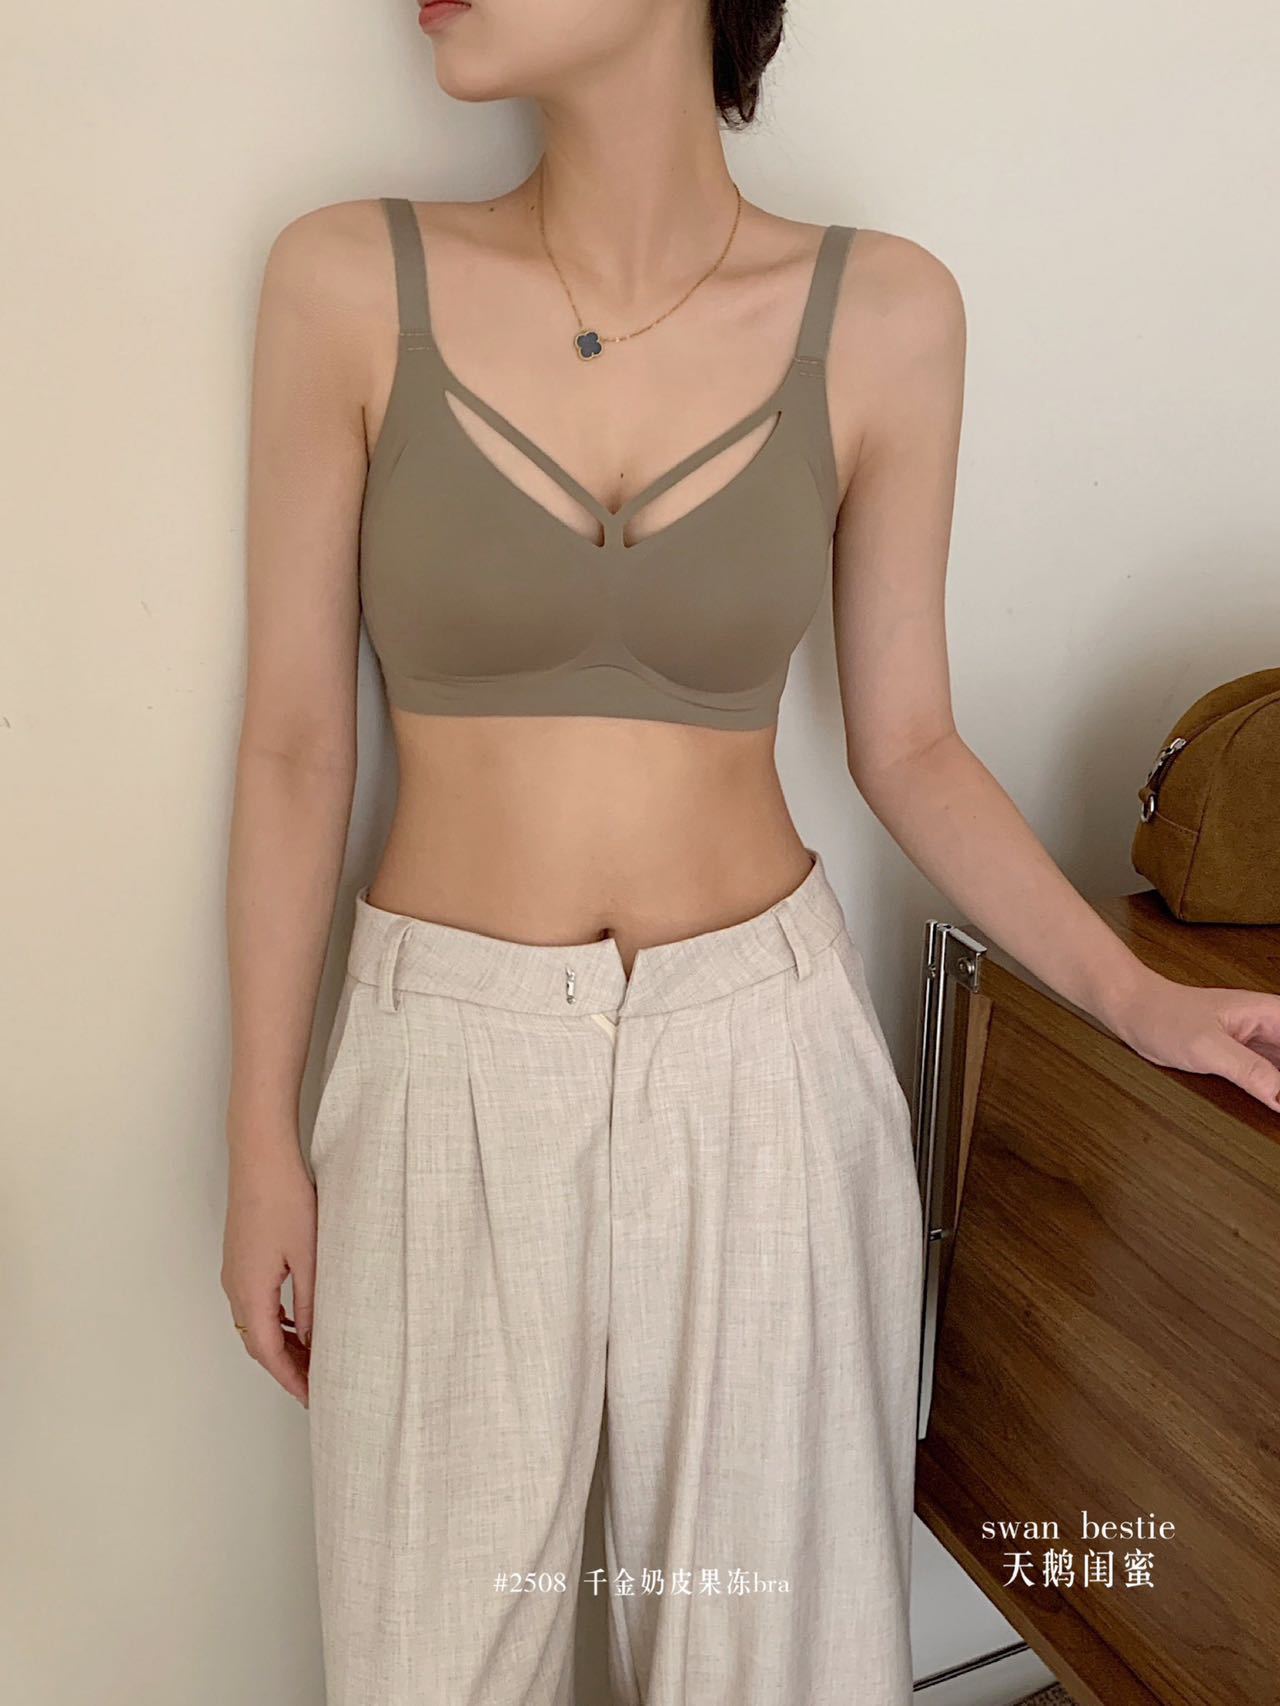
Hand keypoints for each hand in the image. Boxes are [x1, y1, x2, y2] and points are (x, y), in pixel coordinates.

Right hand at [221, 1138, 316, 1406]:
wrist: (259, 1157)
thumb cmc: (286, 1199)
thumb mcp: (308, 1256)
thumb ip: (311, 1303)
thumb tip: (315, 1342)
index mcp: (250, 1292)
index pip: (269, 1353)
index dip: (291, 1379)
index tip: (313, 1398)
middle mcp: (235, 1287)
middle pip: (259, 1343)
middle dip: (287, 1368)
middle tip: (317, 1385)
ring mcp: (234, 1272)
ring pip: (255, 1324)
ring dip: (281, 1345)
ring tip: (313, 1358)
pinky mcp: (240, 1257)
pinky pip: (254, 1303)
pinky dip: (275, 1322)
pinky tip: (299, 1321)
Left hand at [1107, 972, 1279, 1110]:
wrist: (1134, 1012)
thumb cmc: (1165, 1016)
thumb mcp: (1207, 1047)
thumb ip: (1248, 1070)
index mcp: (1271, 1014)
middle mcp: (1270, 1027)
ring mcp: (1258, 1044)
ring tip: (1275, 1107)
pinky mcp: (1244, 1058)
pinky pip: (1272, 1078)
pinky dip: (1276, 1093)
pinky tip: (1273, 1106)